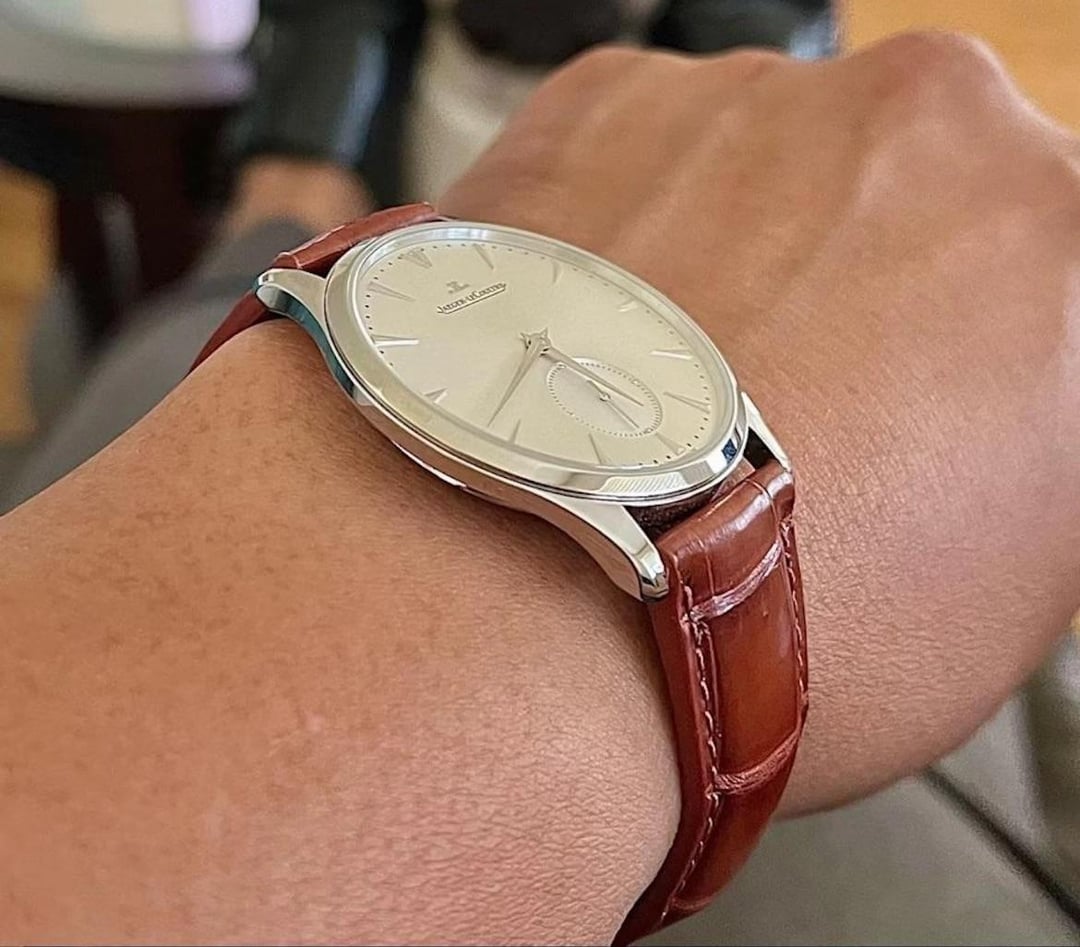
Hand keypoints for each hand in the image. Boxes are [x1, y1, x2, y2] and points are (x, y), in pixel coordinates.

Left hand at [443, 36, 1079, 811]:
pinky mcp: (604, 103)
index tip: (918, 401)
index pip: (1023, 274)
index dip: (968, 353)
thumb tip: (989, 410)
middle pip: (900, 203)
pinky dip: (627, 239)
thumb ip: (1022, 440)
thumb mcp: (1007, 575)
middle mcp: (925, 124)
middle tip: (798, 404)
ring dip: (736, 259)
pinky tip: (598, 348)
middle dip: (863, 290)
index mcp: (1060, 238)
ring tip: (670, 396)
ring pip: (765, 173)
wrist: (535, 596)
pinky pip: (640, 162)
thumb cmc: (779, 624)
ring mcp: (753, 99)